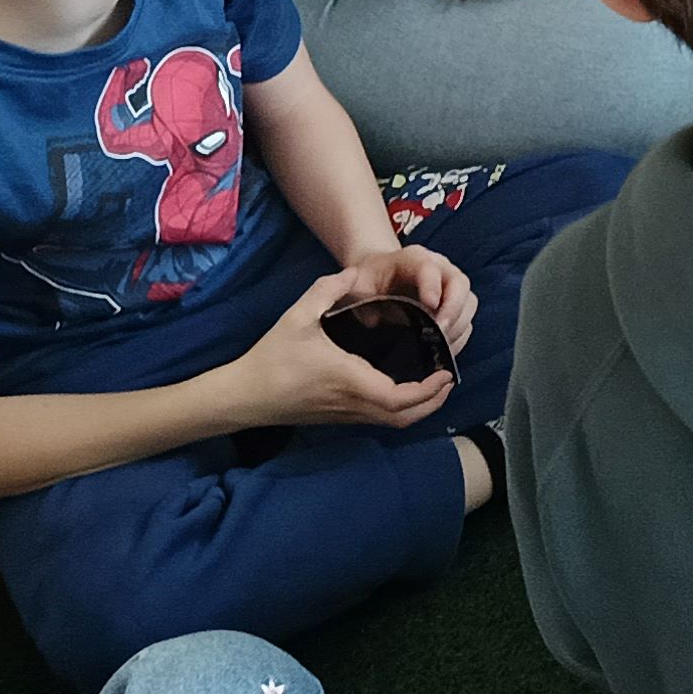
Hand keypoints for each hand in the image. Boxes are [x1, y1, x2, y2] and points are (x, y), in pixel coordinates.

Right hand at [234, 269, 454, 430]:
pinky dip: (400, 409)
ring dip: (419, 408)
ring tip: (434, 383)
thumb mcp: (298, 316)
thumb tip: (352, 272)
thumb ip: (328, 290)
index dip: (428, 390)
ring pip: (393, 422)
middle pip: (404, 417)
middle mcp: (353, 403)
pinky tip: (404, 388)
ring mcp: (346, 414)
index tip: (445, 371)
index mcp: (350, 379)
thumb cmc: (272, 357)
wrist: (244, 395)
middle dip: (432, 401)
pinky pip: (379, 419)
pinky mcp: (338, 417)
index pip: (400, 397)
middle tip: (448, 377)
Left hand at [355, 244, 475, 353]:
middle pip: (459, 284)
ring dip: (458, 326)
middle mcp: (440, 267)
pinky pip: (466, 321)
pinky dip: (458, 337)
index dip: (431, 285)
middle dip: (453, 310)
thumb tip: (375, 321)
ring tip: (440, 346)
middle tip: (439, 334)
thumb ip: (361, 298)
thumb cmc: (366, 282)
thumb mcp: (356, 285)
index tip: (430, 306)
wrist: (377, 278)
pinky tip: (441, 351)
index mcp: (413, 258)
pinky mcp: (455, 305)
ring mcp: (450, 286)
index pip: (428, 267)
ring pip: (468, 303)